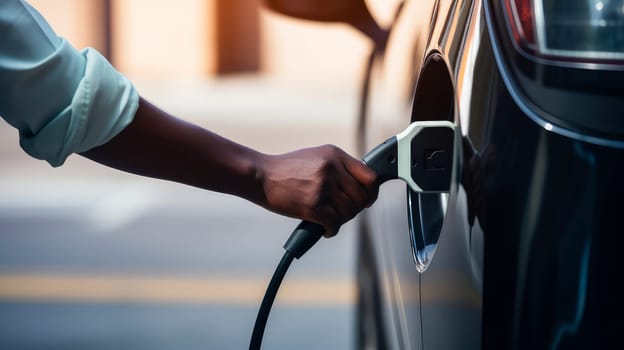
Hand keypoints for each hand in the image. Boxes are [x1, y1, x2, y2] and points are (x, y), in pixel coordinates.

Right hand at [258, 145, 377, 236]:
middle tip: (343, 213)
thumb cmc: (286, 169)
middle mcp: (331, 168)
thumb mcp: (317, 157)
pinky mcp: (313, 205)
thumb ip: (338, 167)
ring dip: (342, 220)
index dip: (371, 192)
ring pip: (349, 212)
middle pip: (361, 197)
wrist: (261, 176)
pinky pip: (335, 223)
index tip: (366, 200)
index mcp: (335, 155)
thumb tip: (360, 186)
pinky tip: (325, 229)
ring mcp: (322, 186)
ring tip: (331, 219)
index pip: (369, 176)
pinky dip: (332, 230)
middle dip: (355, 209)